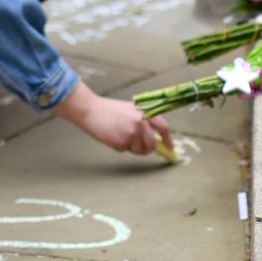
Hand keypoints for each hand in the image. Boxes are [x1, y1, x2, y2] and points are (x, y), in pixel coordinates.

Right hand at [54, 84, 174, 155]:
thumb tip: (155, 139)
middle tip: (138, 147)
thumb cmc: (110, 110)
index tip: (170, 148)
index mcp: (145, 112)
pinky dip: (119, 147)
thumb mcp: (131, 110)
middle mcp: (141, 122)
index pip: (164, 127)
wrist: (91, 110)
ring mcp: (132, 132)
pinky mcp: (122, 141)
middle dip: (147, 149)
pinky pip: (125, 150)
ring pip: (139, 150)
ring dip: (131, 148)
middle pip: (152, 144)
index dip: (168, 140)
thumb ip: (144, 121)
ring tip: (120, 135)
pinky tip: (111, 136)